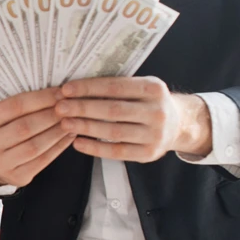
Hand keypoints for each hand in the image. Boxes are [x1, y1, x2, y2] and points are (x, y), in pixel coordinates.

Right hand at [0, 87, 73, 187]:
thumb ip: (21, 106)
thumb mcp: (1, 116)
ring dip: (57, 132)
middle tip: (70, 107)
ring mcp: (2, 162)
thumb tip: (55, 93)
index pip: (15, 106)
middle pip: (26, 126)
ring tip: (72, 121)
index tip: (61, 92)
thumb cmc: (2, 132)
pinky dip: (59, 147)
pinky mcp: (17, 176)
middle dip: (52, 115)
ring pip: (36, 145)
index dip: (41, 98)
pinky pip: (43, 161)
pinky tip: (69, 136)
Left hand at [57, 77, 211, 161]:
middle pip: (113, 110)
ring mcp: (155, 135)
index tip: (65, 89)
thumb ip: (115, 86)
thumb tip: (74, 86)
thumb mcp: (140, 87)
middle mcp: (157, 111)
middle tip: (60, 107)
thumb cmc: (148, 101)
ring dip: (85, 127)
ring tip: (64, 123)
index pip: (115, 87)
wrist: (179, 124)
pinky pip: (117, 152)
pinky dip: (95, 148)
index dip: (88, 88)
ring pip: (113, 131)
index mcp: (153, 88)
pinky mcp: (149, 154)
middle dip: (82, 108)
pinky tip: (77, 142)